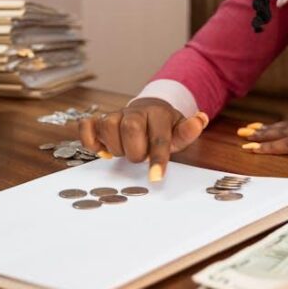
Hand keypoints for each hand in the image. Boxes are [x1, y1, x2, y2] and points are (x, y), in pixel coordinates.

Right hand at [79, 98, 209, 180]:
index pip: (159, 137)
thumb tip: (201, 119)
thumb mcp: (179, 130)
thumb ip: (188, 130)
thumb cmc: (164, 127)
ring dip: (116, 147)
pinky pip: (87, 126)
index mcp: (159, 113)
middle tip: (140, 156)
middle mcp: (135, 111)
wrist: (149, 110)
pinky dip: (90, 140)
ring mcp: (116, 114)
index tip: (155, 177)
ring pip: (108, 127)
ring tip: (125, 150)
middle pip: (130, 128)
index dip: (157, 158)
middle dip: (135, 151)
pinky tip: (101, 149)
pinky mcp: (99, 120)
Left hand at [240, 114, 287, 165]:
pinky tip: (256, 149)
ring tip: (245, 138)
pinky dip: (269, 146)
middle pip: (287, 125)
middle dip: (266, 129)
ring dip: (262, 136)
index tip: (270, 127)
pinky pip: (287, 145)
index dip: (284, 126)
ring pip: (283, 133)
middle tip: (246, 130)